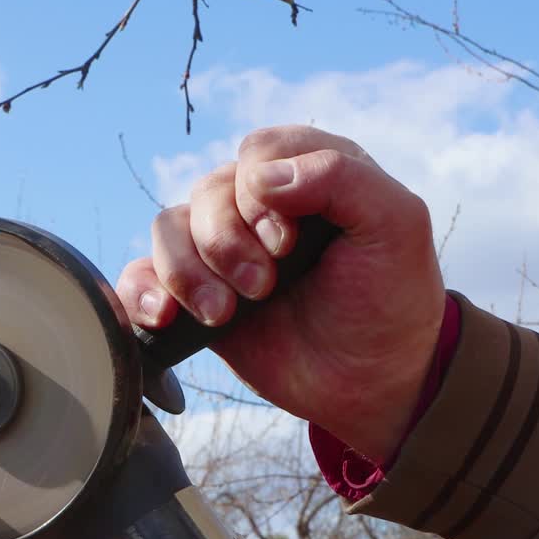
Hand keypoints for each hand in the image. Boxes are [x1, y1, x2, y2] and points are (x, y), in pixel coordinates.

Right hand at [116, 125, 445, 461]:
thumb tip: (260, 178)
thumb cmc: (390, 302)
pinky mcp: (194, 293)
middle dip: (226, 243)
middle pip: (207, 193)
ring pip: (167, 228)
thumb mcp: (397, 227)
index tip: (287, 246)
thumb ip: (343, 179)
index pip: (256, 154)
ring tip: (222, 314)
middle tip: (263, 287)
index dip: (260, 197)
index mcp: (308, 173)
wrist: (370, 384)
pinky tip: (164, 315)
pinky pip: (141, 275)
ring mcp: (222, 250)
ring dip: (187, 272)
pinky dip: (141, 291)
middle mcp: (259, 205)